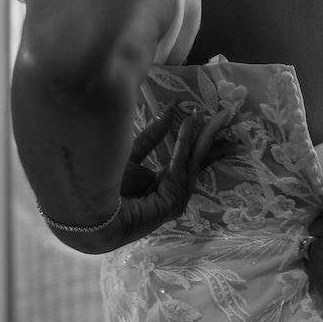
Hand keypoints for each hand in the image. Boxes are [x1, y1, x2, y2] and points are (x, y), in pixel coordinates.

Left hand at [120, 105, 234, 226]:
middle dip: (214, 135)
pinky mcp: (174, 200)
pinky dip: (185, 142)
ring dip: (208, 135)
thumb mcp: (134, 153)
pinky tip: (189, 122)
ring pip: (196, 159)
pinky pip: (181, 164)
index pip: (191, 157)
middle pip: (200, 158)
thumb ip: (153, 135)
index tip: (213, 118)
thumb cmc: (108, 185)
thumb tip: (170, 110)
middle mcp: (175, 189)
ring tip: (221, 115)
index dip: (203, 137)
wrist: (93, 211)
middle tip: (229, 113)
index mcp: (166, 180)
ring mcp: (177, 196)